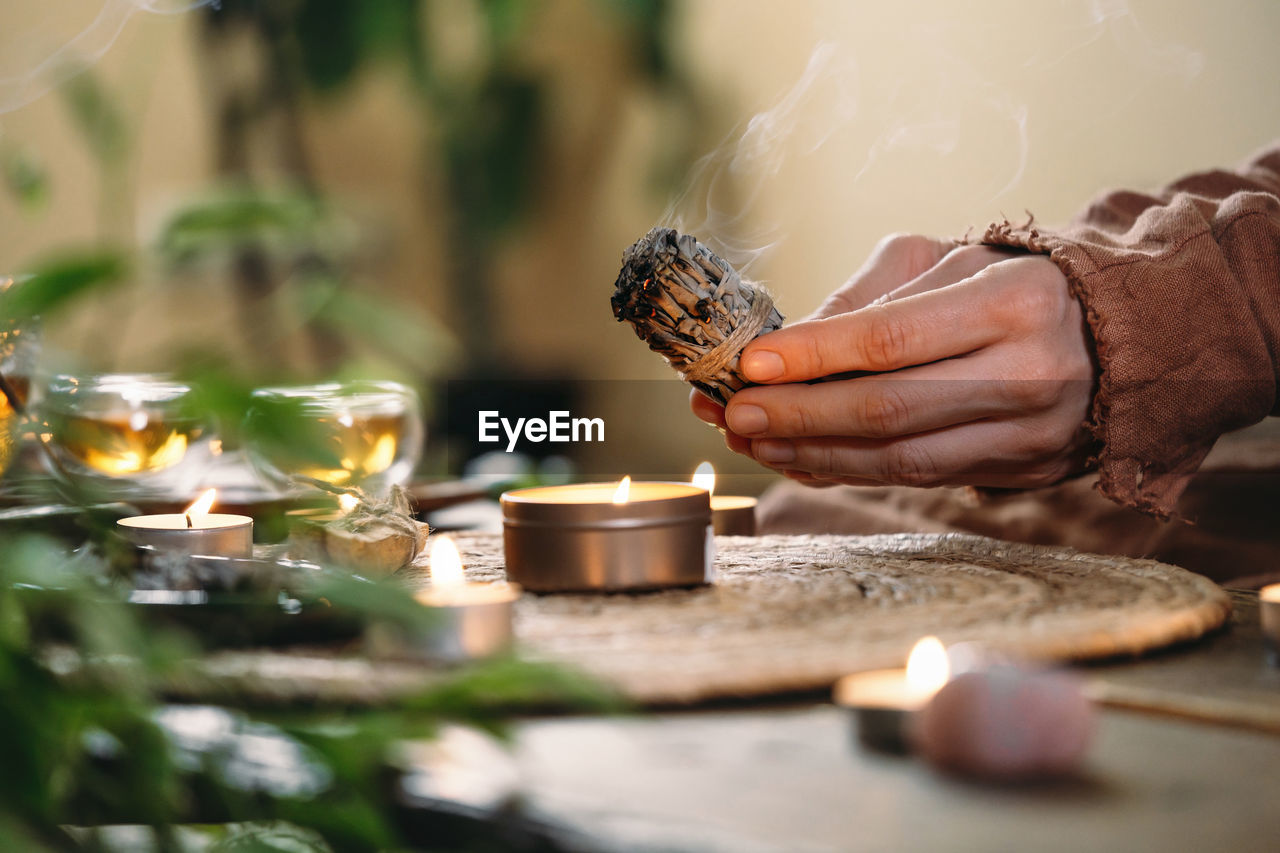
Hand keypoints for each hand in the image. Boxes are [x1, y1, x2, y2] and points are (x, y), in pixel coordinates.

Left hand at [690, 235, 1096, 488]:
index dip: (814, 355)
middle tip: (733, 412)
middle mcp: (1032, 373)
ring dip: (813, 453)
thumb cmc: (1010, 284)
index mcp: (1016, 300)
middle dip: (798, 414)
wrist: (1114, 338)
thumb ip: (868, 293)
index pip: (893, 337)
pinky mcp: (1021, 472)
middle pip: (890, 409)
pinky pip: (917, 480)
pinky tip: (800, 457)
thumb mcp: (946, 258)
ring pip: (900, 460)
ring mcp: (1031, 435)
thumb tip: (788, 342)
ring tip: (752, 439)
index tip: (750, 362)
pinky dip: (849, 470)